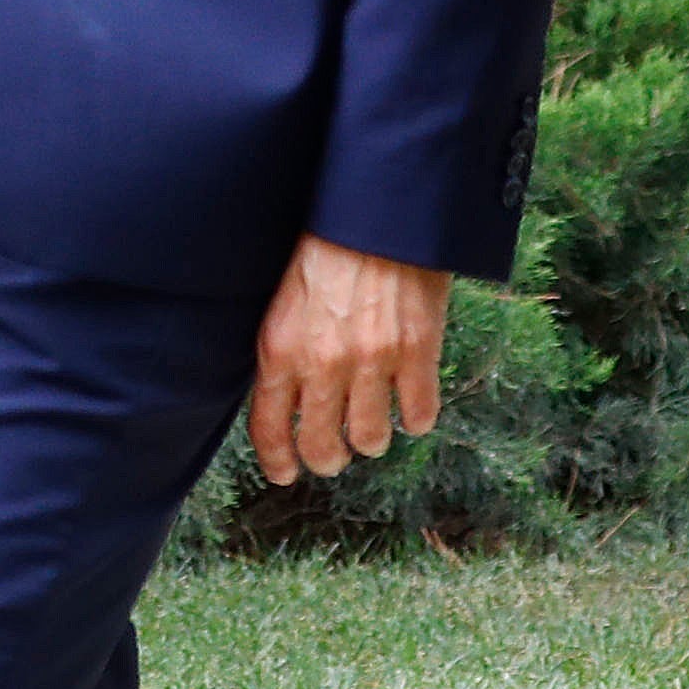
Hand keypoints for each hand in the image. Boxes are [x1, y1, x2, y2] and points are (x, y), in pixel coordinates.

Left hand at [247, 232, 450, 483]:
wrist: (371, 214)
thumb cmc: (319, 250)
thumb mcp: (279, 301)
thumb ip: (282, 350)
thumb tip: (283, 398)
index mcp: (279, 348)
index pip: (269, 426)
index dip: (277, 459)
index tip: (283, 474)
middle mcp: (322, 363)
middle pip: (323, 446)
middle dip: (326, 458)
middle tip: (332, 456)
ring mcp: (372, 362)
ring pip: (371, 439)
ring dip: (370, 440)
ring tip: (370, 429)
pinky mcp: (416, 354)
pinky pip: (419, 416)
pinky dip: (415, 419)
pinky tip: (410, 408)